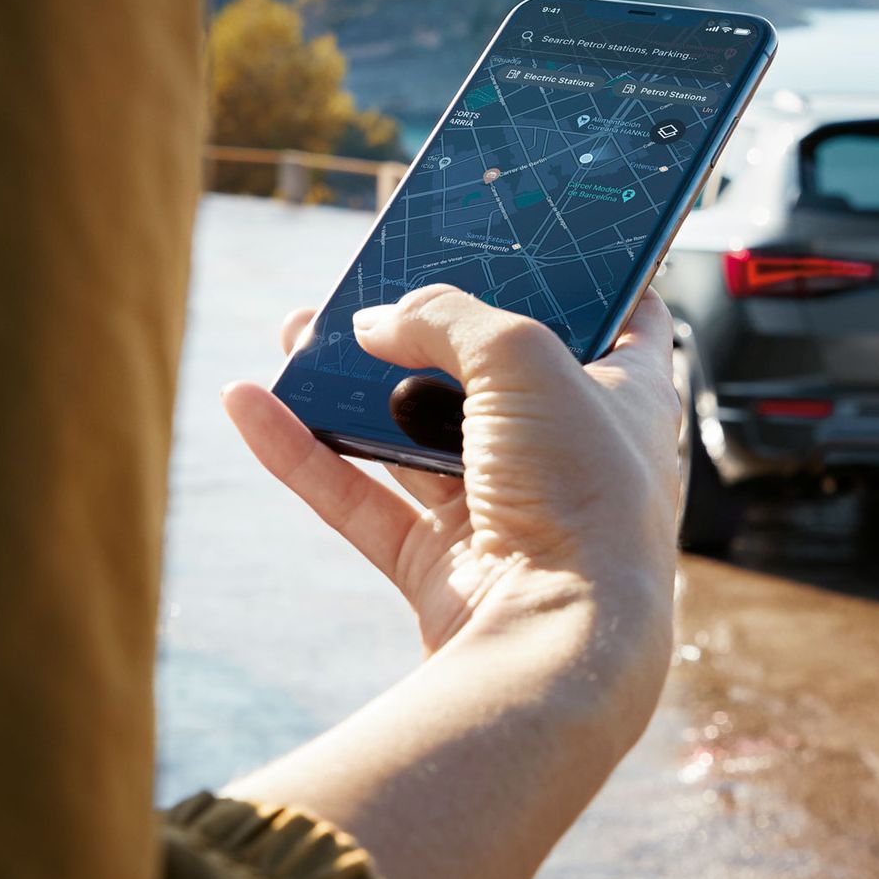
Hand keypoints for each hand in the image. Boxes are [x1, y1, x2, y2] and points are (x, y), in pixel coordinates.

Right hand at [221, 288, 684, 660]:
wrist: (554, 640)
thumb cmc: (580, 491)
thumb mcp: (522, 356)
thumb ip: (446, 316)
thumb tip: (378, 322)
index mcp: (628, 400)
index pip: (624, 319)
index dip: (582, 274)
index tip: (529, 238)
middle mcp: (570, 456)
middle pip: (489, 375)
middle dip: (423, 330)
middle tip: (372, 288)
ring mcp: (503, 514)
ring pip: (412, 435)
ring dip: (351, 385)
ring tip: (296, 331)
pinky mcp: (441, 566)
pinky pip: (360, 499)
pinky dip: (304, 453)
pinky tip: (250, 403)